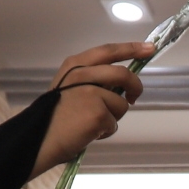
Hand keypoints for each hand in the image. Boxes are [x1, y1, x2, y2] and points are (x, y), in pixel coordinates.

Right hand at [33, 42, 154, 174]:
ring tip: (93, 123)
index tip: (149, 48)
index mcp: (75, 65)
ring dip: (113, 116)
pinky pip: (114, 123)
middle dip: (135, 86)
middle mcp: (83, 74)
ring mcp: (91, 93)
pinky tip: (89, 133)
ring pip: (121, 103)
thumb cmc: (55, 117)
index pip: (109, 51)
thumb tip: (123, 83)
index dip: (131, 48)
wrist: (40, 139)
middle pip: (123, 74)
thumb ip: (92, 79)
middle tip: (134, 98)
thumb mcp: (69, 87)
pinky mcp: (98, 113)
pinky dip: (105, 132)